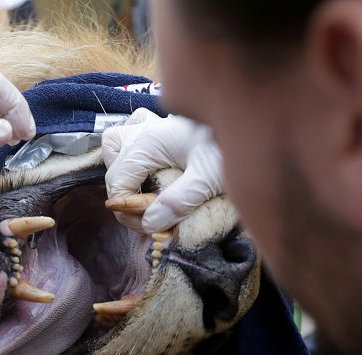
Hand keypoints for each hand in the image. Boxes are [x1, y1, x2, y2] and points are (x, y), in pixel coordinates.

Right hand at [102, 108, 223, 232]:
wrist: (249, 120)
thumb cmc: (230, 146)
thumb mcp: (209, 178)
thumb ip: (179, 201)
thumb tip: (149, 224)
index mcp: (148, 142)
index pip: (118, 183)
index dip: (128, 210)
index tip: (152, 227)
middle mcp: (143, 130)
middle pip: (113, 168)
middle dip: (126, 197)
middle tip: (149, 215)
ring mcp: (150, 125)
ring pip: (115, 145)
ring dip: (122, 169)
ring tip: (142, 190)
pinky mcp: (161, 126)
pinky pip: (132, 132)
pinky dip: (133, 150)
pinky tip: (150, 166)